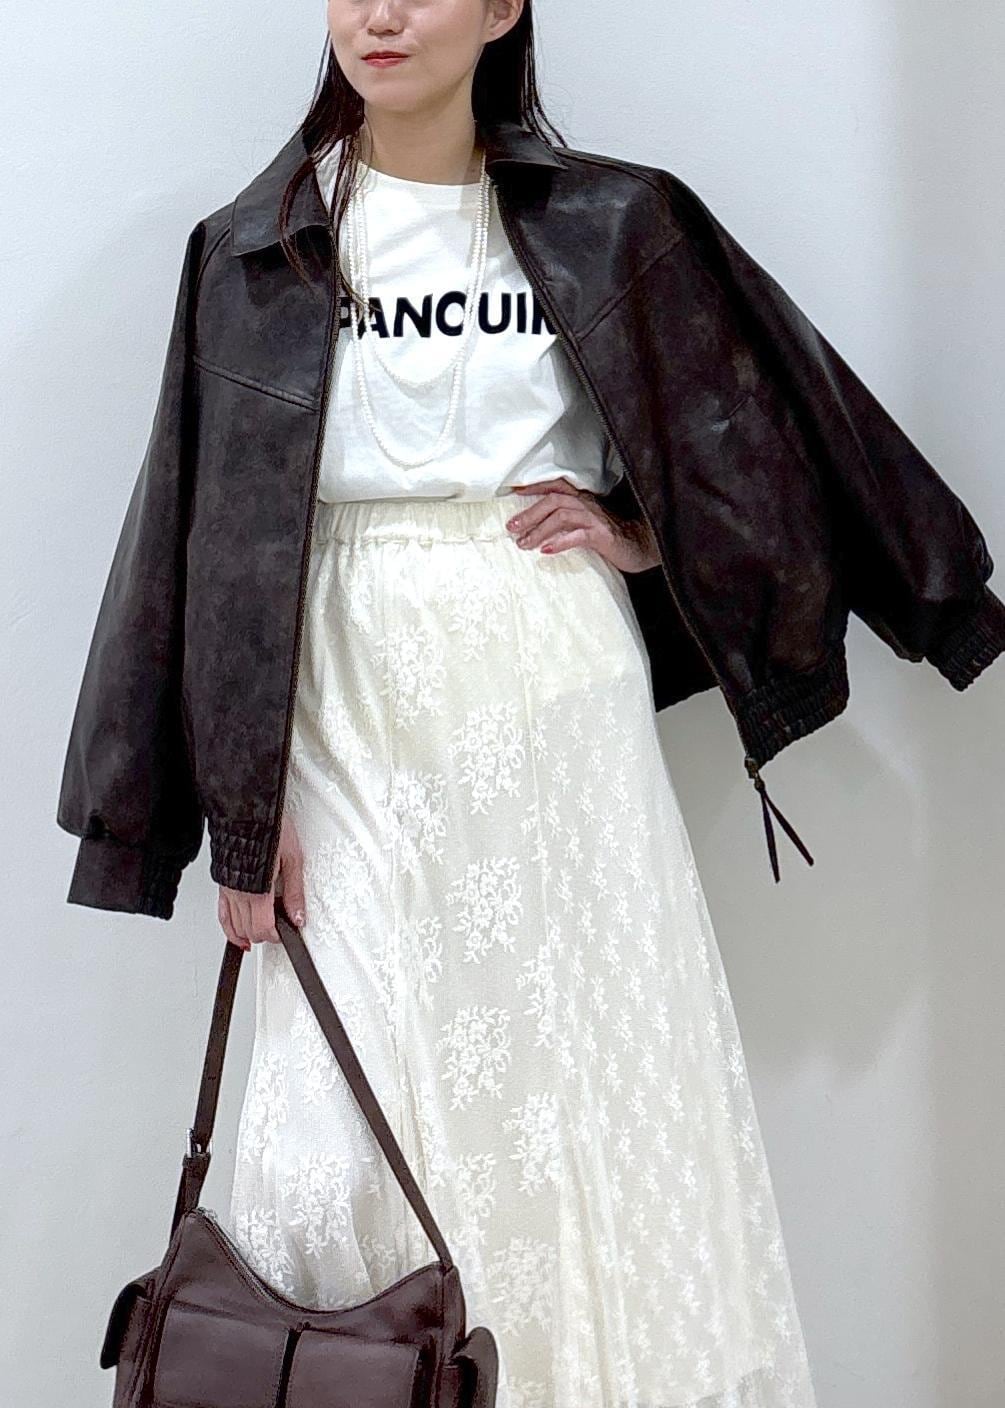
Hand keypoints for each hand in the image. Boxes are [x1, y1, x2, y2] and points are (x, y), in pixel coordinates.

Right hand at [217, 811, 306, 949]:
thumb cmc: (269, 827)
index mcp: (257, 890)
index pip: (263, 928)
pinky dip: (229, 928)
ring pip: (234, 926)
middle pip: (249, 931)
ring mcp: (227, 890)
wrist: (246, 809)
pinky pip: (221, 914)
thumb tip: (298, 916)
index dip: (276, 936)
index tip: (286, 932)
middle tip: (279, 929)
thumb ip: (295, 892)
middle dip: (265, 934)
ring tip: (261, 933)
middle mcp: (238, 893)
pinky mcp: (221, 884)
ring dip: (248, 934)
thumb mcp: (293, 859)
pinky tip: (237, 934)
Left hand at [506, 479, 660, 573]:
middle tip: (511, 527)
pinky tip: (546, 551)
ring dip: (539, 530)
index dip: (534, 487)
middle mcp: (587, 505)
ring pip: (562, 516)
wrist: (641, 546)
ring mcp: (595, 519)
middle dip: (529, 513)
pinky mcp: (602, 536)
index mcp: (582, 500)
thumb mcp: (585, 524)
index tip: (512, 493)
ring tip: (523, 544)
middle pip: (553, 500)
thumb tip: (537, 528)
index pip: (554, 487)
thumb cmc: (610, 536)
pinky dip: (560, 542)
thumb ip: (567, 521)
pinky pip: (578, 536)